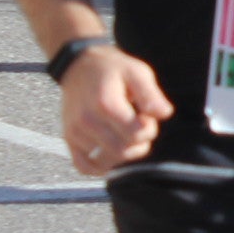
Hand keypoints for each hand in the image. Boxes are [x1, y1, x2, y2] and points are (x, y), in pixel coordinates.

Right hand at [60, 44, 170, 172]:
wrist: (80, 65)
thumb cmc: (114, 69)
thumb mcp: (137, 72)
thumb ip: (151, 94)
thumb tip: (164, 114)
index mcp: (106, 103)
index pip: (136, 135)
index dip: (149, 129)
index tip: (146, 115)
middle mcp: (87, 120)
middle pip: (123, 151)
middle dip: (138, 142)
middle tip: (136, 124)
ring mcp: (75, 131)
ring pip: (107, 161)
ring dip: (122, 151)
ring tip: (122, 131)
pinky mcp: (69, 139)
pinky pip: (84, 167)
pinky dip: (99, 166)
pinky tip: (109, 153)